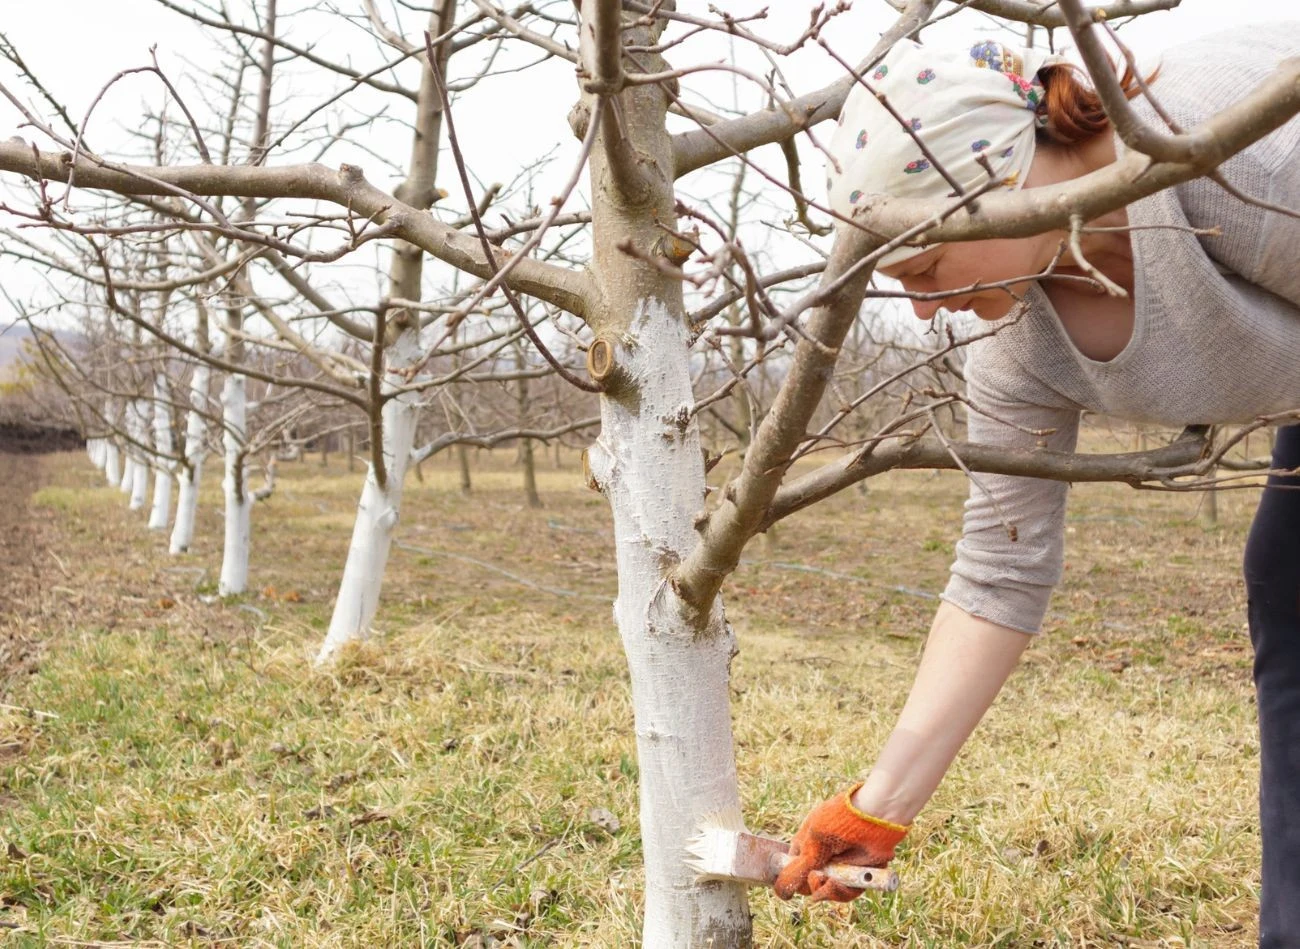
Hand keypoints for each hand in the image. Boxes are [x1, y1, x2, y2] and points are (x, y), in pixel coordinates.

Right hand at [773, 783, 908, 902]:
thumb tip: (781, 894)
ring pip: (826, 891)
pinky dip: (841, 891)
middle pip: (809, 884)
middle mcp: (822, 856)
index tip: (794, 882)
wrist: (872, 818)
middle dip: (810, 885)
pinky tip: (839, 882)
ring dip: (826, 890)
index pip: (793, 869)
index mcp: (806, 844)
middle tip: (817, 877)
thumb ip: (795, 871)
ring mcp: (839, 866)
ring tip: (830, 880)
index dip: (793, 879)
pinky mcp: (856, 874)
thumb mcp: (811, 846)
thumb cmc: (837, 823)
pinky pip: (845, 892)